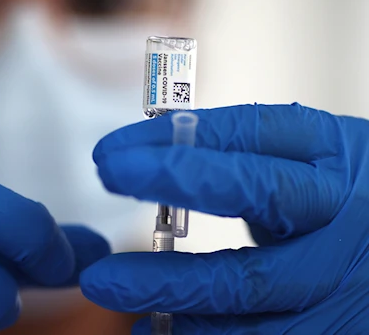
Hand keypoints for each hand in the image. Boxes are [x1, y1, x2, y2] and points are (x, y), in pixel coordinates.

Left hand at [80, 104, 368, 333]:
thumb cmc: (332, 199)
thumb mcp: (301, 162)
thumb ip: (237, 158)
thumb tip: (145, 156)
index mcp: (327, 150)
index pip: (246, 131)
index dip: (174, 140)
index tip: (111, 153)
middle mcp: (337, 207)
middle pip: (255, 194)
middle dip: (174, 189)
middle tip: (106, 183)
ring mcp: (339, 272)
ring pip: (248, 284)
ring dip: (169, 287)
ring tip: (107, 286)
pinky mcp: (335, 325)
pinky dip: (202, 333)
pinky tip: (158, 328)